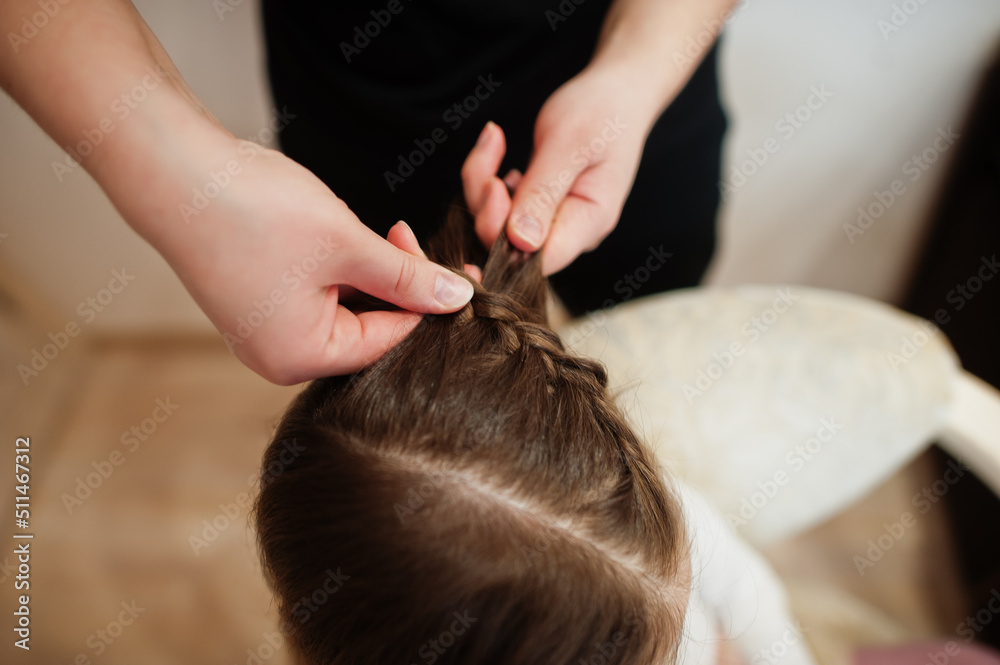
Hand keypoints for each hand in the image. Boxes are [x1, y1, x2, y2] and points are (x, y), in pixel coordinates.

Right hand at [145, 137, 473, 384]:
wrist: (173, 171)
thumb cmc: (254, 211)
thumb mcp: (347, 245)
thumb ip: (406, 276)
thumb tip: (457, 299)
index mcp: (300, 358)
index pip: (388, 340)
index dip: (424, 301)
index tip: (450, 264)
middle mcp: (279, 356)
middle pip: (366, 328)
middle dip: (394, 282)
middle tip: (404, 232)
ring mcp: (263, 330)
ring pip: (343, 306)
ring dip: (365, 269)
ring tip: (359, 228)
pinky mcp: (254, 301)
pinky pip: (314, 293)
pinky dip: (336, 266)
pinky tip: (335, 233)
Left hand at [463, 64, 656, 274]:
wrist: (616, 93)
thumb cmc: (601, 111)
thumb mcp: (569, 145)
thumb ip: (543, 194)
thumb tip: (520, 241)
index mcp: (589, 223)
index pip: (539, 260)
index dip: (503, 238)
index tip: (492, 186)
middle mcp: (572, 231)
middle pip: (511, 245)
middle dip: (486, 201)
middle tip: (488, 152)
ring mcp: (554, 221)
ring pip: (499, 225)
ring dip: (483, 182)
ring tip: (493, 139)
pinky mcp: (538, 209)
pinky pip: (501, 207)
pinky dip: (489, 177)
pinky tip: (496, 146)